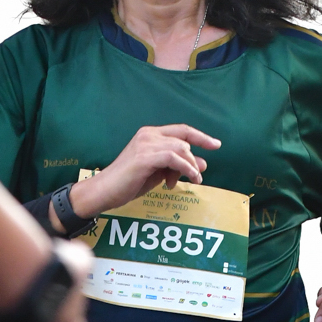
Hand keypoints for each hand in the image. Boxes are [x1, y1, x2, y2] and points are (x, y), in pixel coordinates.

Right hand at [68, 125, 222, 219]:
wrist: (105, 191)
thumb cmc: (128, 183)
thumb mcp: (158, 173)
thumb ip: (177, 166)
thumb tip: (202, 164)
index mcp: (150, 134)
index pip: (181, 130)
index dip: (200, 136)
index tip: (216, 144)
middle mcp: (148, 135)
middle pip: (183, 139)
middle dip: (194, 158)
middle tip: (197, 177)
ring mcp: (146, 144)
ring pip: (180, 148)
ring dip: (191, 166)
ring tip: (194, 180)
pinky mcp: (144, 157)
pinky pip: (174, 158)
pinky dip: (186, 168)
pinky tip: (189, 178)